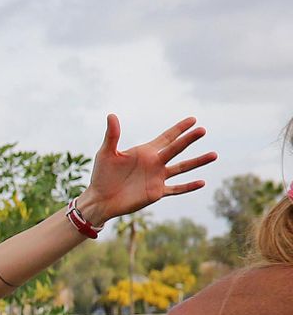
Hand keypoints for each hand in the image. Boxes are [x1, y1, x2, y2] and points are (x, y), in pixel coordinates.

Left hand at [78, 114, 215, 227]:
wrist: (100, 199)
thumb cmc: (101, 175)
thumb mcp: (106, 153)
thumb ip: (112, 136)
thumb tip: (112, 115)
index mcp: (145, 152)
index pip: (166, 137)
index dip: (179, 129)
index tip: (193, 119)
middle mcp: (155, 163)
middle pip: (176, 148)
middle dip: (188, 139)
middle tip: (202, 130)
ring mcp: (157, 178)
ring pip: (182, 168)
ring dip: (197, 162)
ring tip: (214, 154)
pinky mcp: (156, 192)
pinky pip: (176, 189)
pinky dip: (188, 186)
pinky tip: (202, 182)